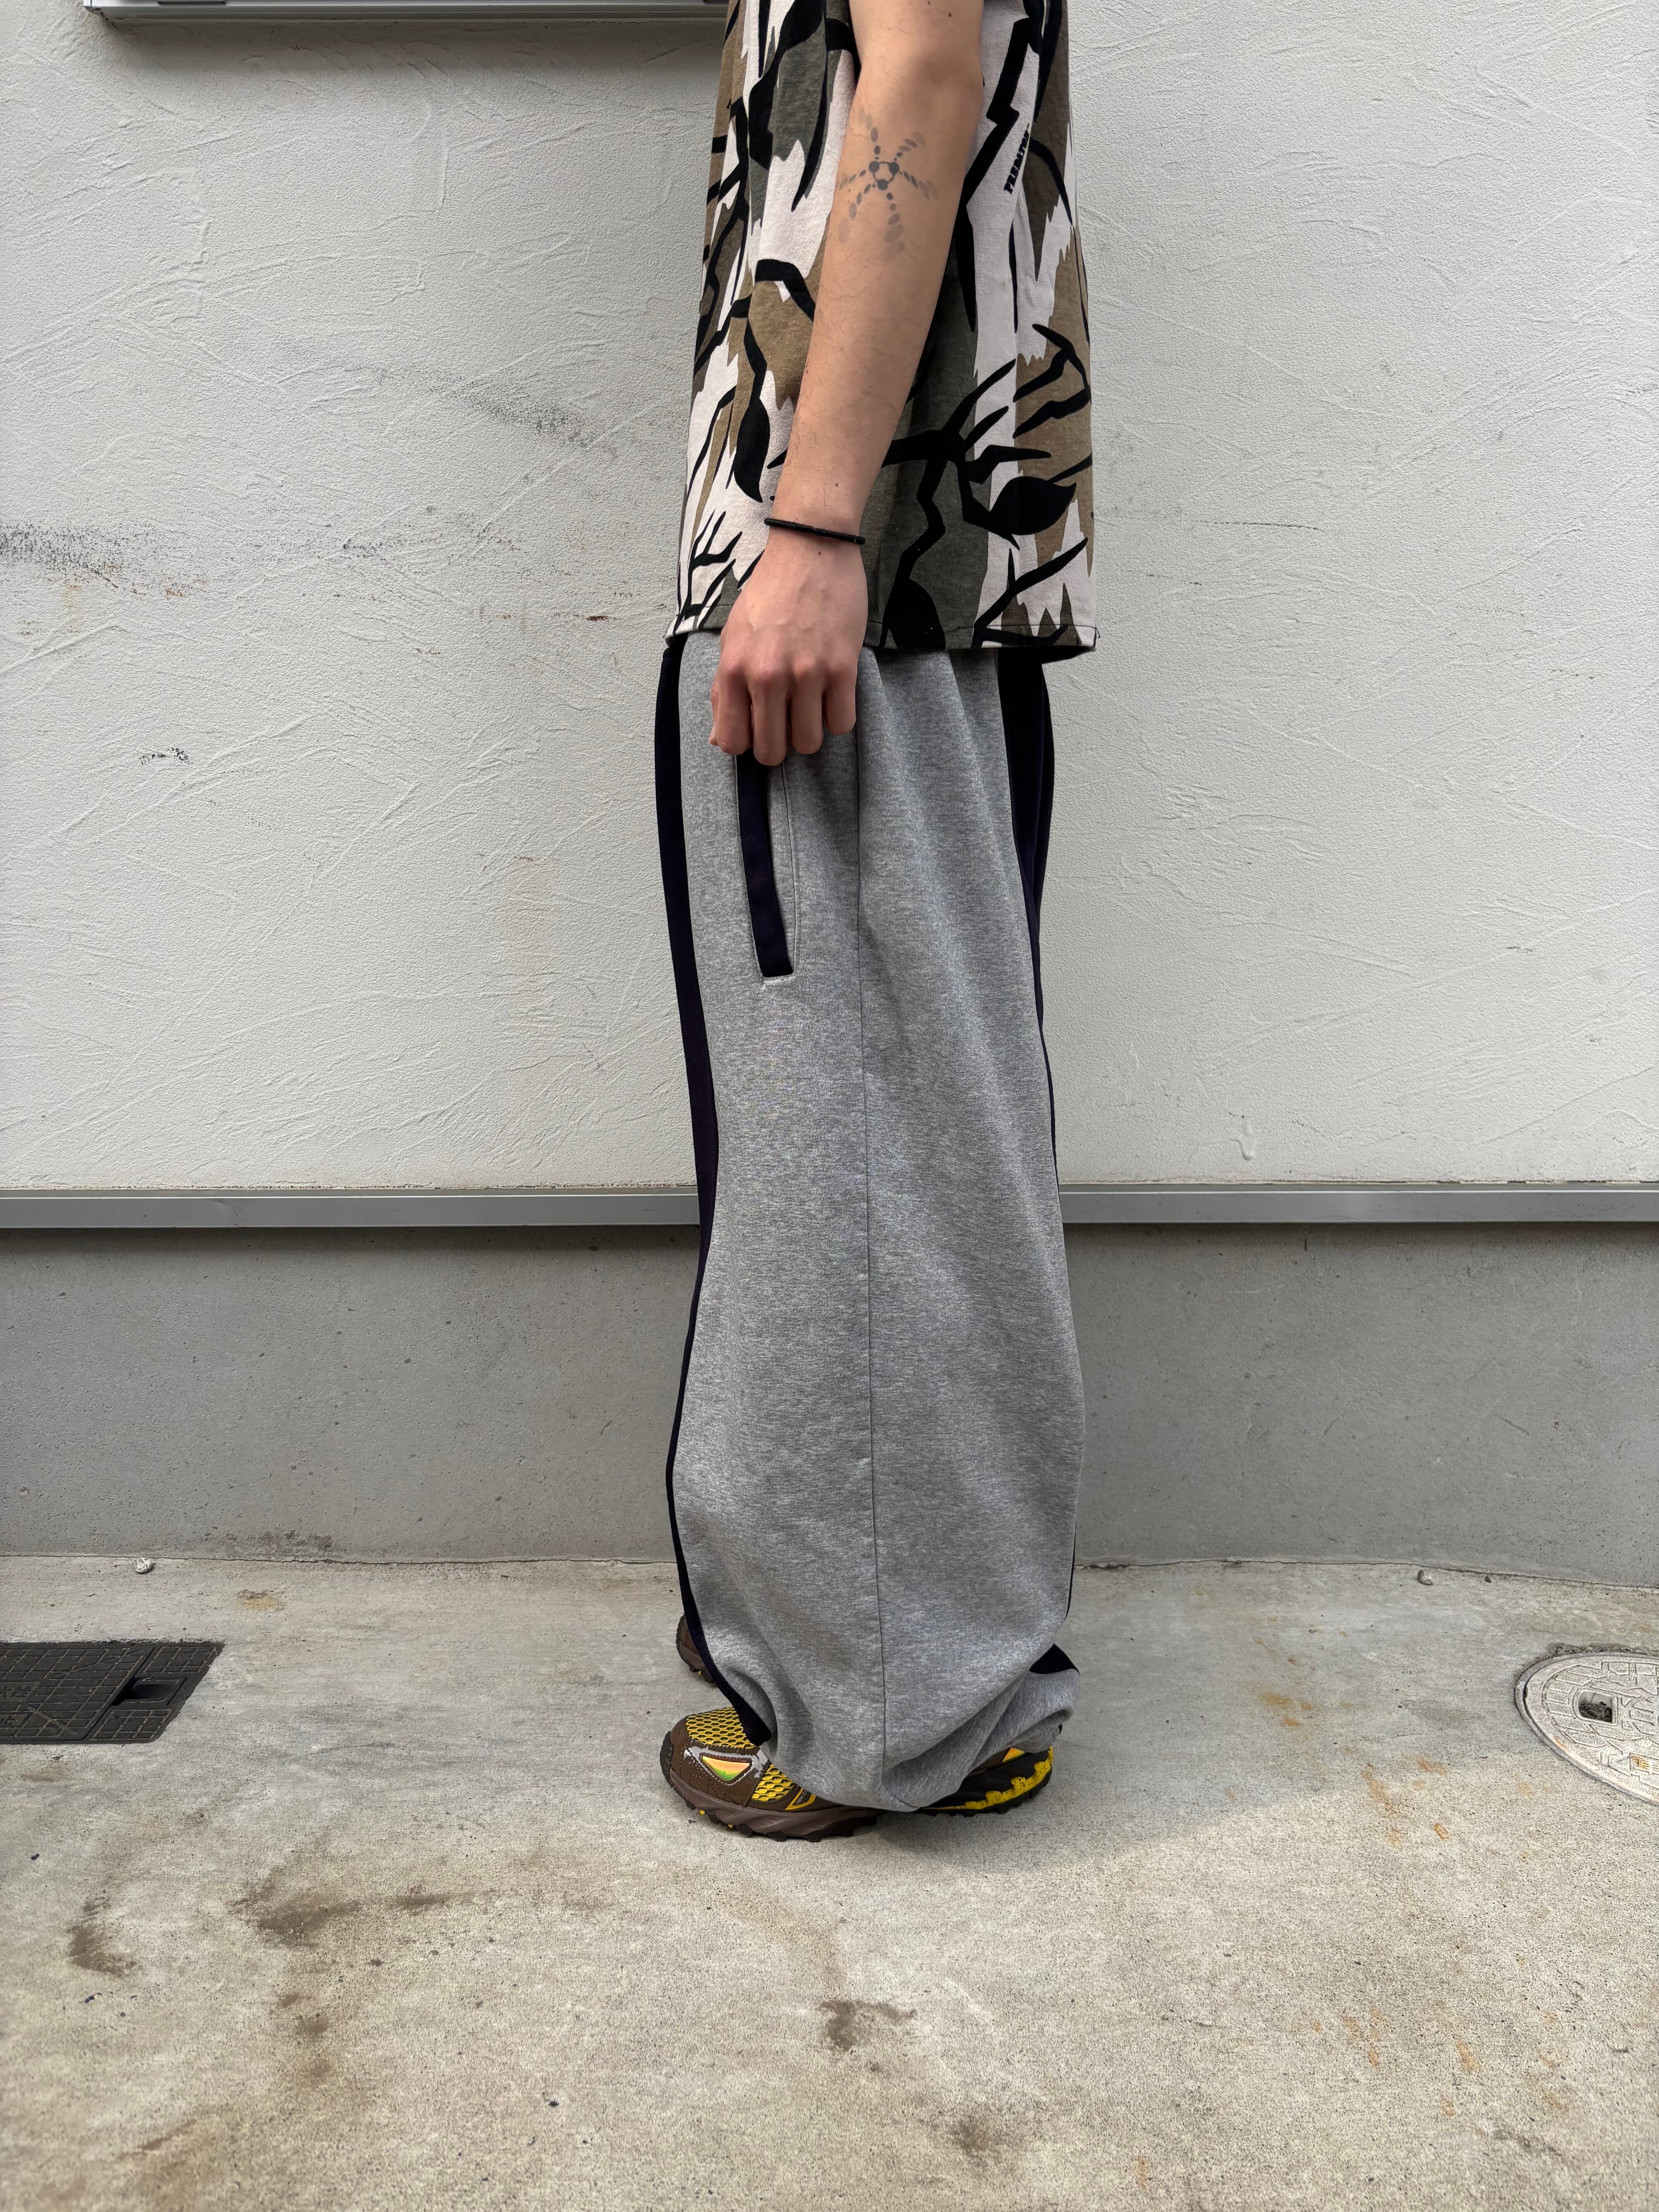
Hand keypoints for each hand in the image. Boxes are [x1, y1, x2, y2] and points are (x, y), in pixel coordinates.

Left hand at [709, 528, 864, 763]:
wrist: (810, 550)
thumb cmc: (768, 593)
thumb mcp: (732, 637)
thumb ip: (723, 689)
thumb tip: (720, 741)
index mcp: (735, 669)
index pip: (734, 742)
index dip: (747, 743)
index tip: (757, 728)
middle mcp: (768, 675)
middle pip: (773, 751)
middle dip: (779, 743)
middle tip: (786, 719)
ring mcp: (807, 673)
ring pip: (809, 743)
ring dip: (810, 731)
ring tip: (810, 704)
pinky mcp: (842, 668)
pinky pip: (841, 722)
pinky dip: (837, 716)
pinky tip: (831, 694)